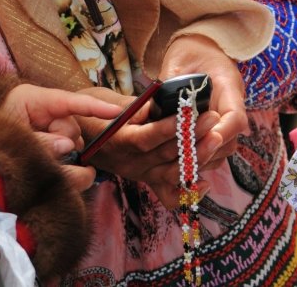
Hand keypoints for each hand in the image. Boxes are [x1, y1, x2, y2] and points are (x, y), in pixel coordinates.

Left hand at [3, 84, 121, 191]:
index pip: (69, 101)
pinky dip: (70, 174)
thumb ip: (41, 141)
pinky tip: (69, 178)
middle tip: (48, 155)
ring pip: (74, 147)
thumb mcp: (13, 134)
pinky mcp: (53, 153)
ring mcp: (50, 133)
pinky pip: (72, 163)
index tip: (116, 111)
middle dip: (66, 144)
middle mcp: (45, 115)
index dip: (94, 107)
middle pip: (72, 127)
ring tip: (48, 167)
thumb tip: (69, 146)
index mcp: (32, 100)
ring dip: (66, 161)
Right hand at [73, 87, 214, 207]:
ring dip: (198, 157)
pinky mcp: (147, 180)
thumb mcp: (106, 101)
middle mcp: (129, 163)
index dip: (169, 128)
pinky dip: (188, 191)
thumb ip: (134, 105)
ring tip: (217, 138)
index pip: (146, 138)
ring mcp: (140, 174)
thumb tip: (159, 101)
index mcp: (117, 142)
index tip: (189, 112)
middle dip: (192, 136)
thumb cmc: (94, 112)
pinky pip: (169, 194)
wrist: (79, 133)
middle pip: (165, 155)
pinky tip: (205, 183)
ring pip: (173, 173)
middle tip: (213, 117)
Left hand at [161, 34, 248, 169]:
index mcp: (228, 86)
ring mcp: (226, 118)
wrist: (201, 48)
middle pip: (230, 140)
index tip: (206, 139)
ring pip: (223, 149)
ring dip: (202, 158)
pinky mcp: (217, 127)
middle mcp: (232, 106)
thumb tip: (155, 108)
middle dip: (207, 152)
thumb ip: (170, 83)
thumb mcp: (178, 61)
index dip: (223, 133)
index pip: (235, 117)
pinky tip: (179, 161)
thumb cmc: (189, 52)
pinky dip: (199, 159)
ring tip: (177, 161)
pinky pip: (214, 150)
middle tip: (181, 156)